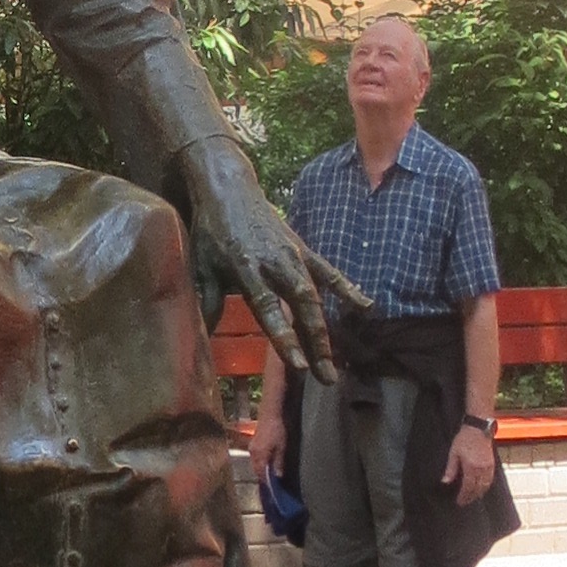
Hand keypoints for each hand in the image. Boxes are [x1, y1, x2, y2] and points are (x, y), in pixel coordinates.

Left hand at [178, 140, 334, 385]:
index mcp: (248, 268)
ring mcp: (293, 255)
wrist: (229, 189)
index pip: (269, 310)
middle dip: (315, 344)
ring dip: (325, 331)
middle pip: (301, 307)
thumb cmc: (211, 230)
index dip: (285, 338)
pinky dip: (346, 289)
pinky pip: (327, 272)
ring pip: (316, 296)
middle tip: (325, 377)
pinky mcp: (303, 248)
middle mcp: (276, 263)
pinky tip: (365, 307)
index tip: (299, 366)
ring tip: (332, 365)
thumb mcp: (202, 265)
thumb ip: (208, 300)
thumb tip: (201, 338)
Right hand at [252, 408, 286, 480]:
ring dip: (260, 469)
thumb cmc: (277, 430)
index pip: (261, 474)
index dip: (266, 482)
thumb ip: (279, 463)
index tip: (272, 490)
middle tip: (271, 484)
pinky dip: (260, 462)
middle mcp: (253, 453)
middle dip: (262, 477)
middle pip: (256, 469)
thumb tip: (278, 477)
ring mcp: (252, 447)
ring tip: (269, 474)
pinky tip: (266, 461)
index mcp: (260, 456)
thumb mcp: (282, 447)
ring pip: (255, 463)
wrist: (270, 413)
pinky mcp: (253, 442)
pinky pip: (255, 457)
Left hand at [444, 420, 497, 506]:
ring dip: (479, 493)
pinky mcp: (492, 464)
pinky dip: (486, 486)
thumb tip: (445, 481)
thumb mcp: (454, 453)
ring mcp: (488, 467)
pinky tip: (481, 488)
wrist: (478, 428)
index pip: (468, 487)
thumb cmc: (464, 439)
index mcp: (471, 467)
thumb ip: (451, 469)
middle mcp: (481, 469)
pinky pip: (490, 480)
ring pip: (485, 486)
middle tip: (465, 502)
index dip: (464, 496)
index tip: (459, 501)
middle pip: (477, 488)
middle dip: (471, 497)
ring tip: (472, 497)